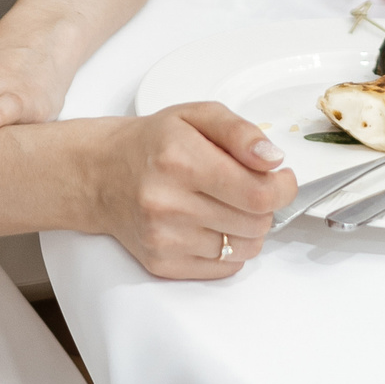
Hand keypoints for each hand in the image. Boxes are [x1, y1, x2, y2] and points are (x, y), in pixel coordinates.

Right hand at [83, 102, 294, 279]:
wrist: (102, 174)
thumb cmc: (153, 144)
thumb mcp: (197, 116)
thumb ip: (241, 132)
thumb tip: (272, 160)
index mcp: (181, 160)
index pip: (258, 193)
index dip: (282, 188)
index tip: (281, 179)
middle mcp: (168, 203)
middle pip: (256, 222)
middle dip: (264, 204)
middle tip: (248, 187)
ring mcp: (163, 238)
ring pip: (245, 248)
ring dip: (248, 228)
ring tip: (227, 205)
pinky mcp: (162, 264)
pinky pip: (225, 267)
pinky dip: (229, 248)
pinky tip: (211, 225)